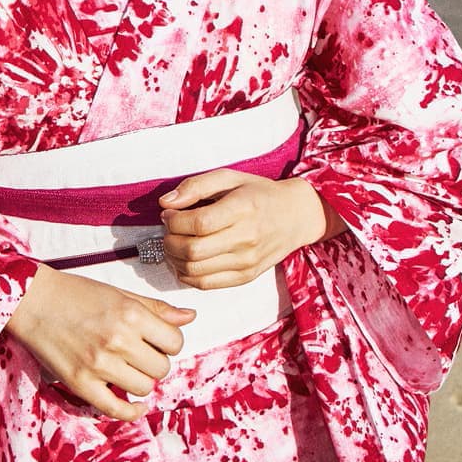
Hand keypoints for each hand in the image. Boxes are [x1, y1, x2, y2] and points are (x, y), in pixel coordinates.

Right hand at [1, 267, 194, 420]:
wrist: (33, 301)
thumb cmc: (77, 294)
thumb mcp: (121, 294)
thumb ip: (156, 308)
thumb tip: (190, 317)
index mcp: (131, 315)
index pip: (174, 342)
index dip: (170, 342)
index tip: (157, 340)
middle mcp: (118, 341)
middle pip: (161, 368)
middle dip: (156, 361)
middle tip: (141, 353)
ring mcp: (99, 365)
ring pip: (144, 387)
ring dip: (142, 380)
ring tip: (128, 368)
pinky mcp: (80, 383)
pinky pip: (116, 409)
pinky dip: (131, 411)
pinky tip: (136, 404)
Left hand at [159, 170, 338, 290]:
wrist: (296, 217)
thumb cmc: (260, 194)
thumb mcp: (230, 178)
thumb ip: (196, 186)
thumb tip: (166, 202)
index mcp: (243, 208)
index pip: (198, 223)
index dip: (174, 221)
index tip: (169, 214)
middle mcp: (247, 238)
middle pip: (193, 250)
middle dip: (170, 241)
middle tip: (169, 230)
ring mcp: (247, 262)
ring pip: (194, 270)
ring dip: (174, 259)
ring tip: (176, 244)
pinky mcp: (245, 277)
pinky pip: (205, 284)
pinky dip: (187, 274)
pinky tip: (186, 260)